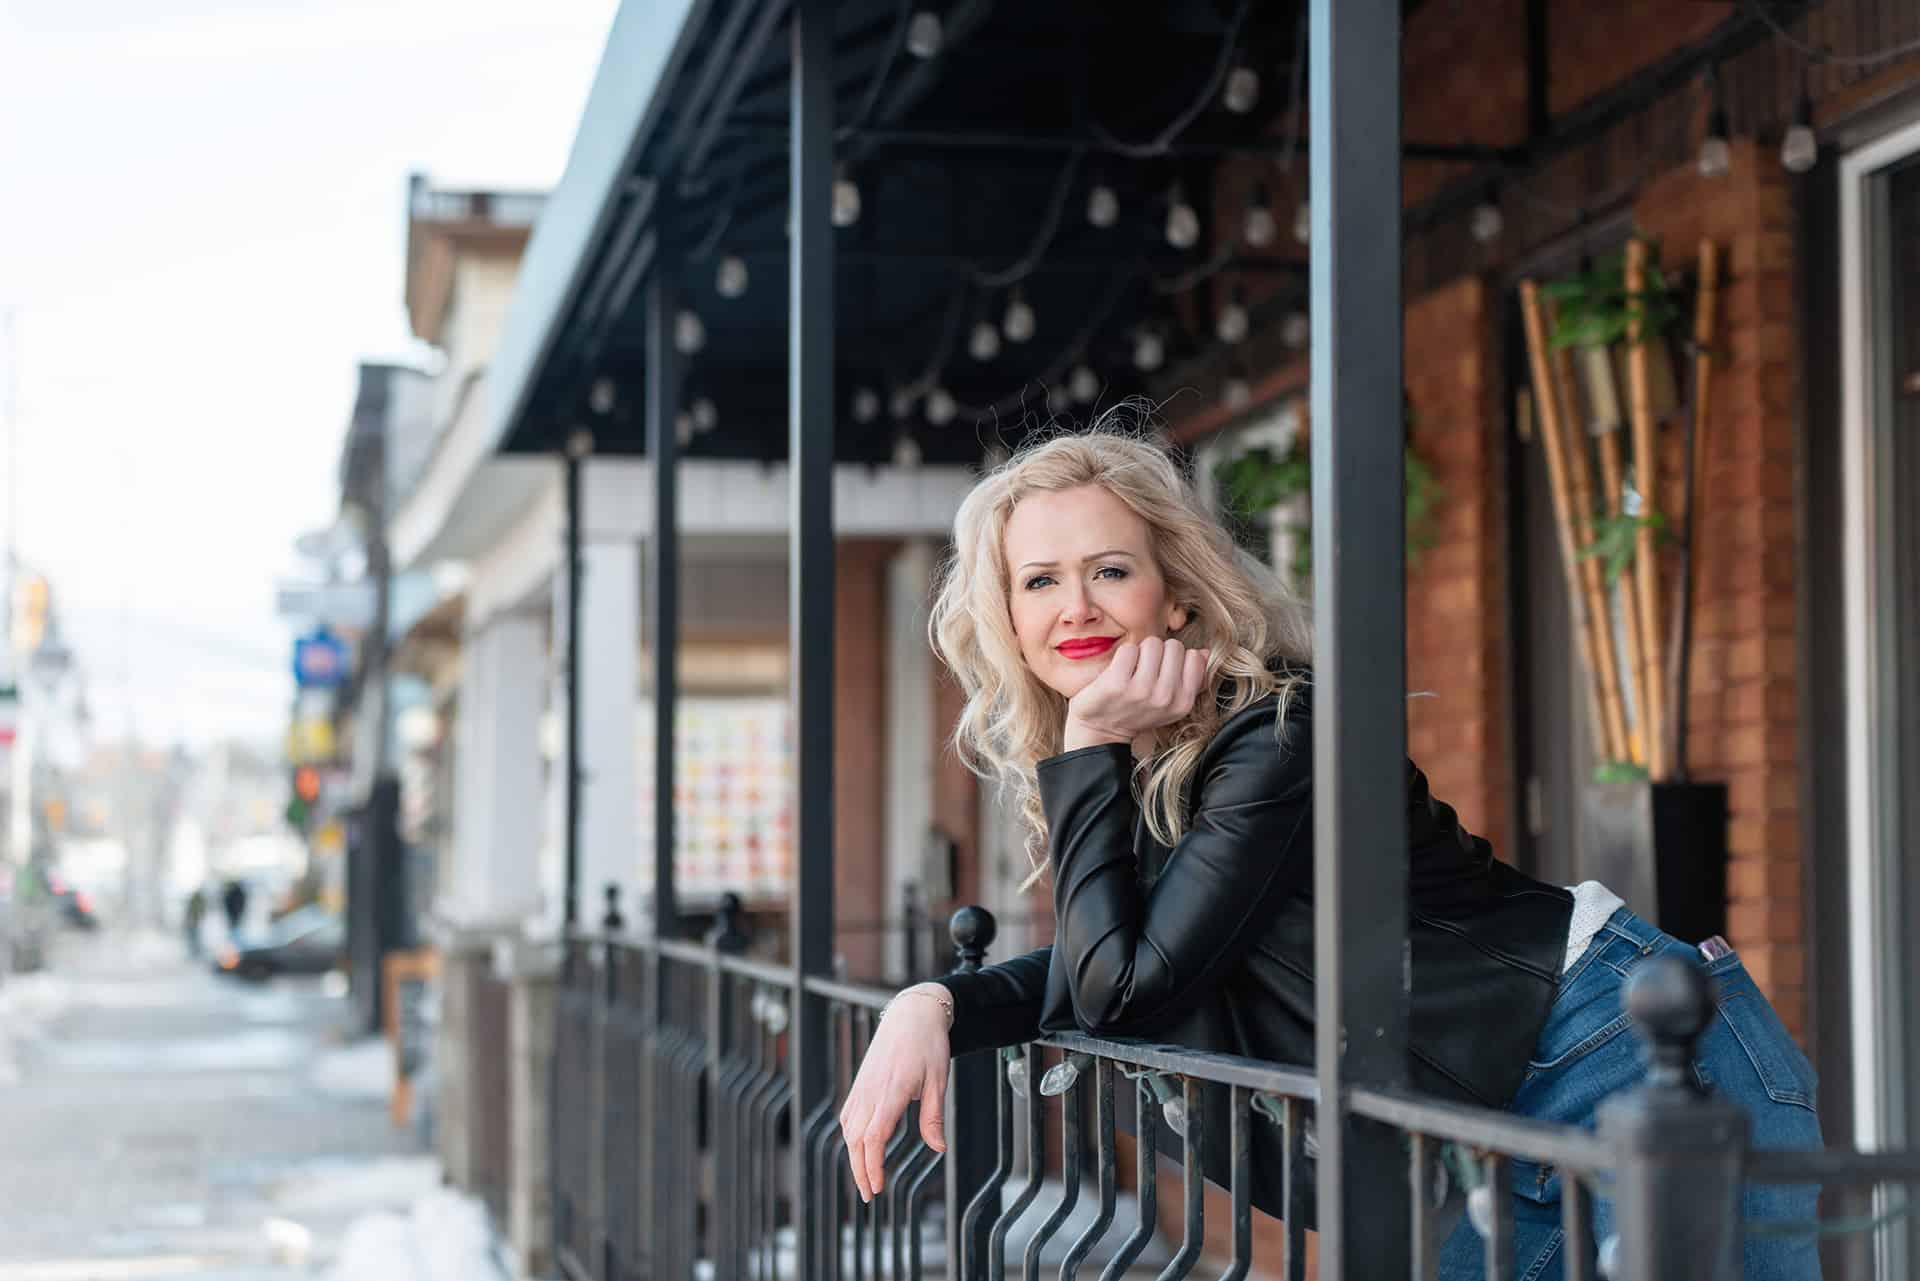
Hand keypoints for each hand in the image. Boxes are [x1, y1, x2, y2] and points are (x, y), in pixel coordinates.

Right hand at [839, 988, 951, 1201]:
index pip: (874, 1138)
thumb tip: (938, 1149)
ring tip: (864, 1178)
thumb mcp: (939, 1080)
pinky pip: (848, 1115)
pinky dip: (850, 1136)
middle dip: (860, 1171)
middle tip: (869, 1195)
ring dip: (853, 1156)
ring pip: (848, 1129)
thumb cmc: (928, 1044)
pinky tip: (857, 1146)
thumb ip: (934, 1117)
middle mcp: (871, 1091)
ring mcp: (862, 1086)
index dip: (873, 1167)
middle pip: (855, 1140)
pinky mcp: (860, 1082)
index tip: (878, 1187)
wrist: (911, 1013)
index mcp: (892, 1092)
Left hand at [1063, 637, 1209, 750]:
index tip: (1163, 672)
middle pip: (1174, 646)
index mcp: (1183, 702)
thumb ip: (1191, 679)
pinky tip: (1119, 672)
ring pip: (1153, 643)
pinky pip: (1130, 649)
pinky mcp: (1117, 683)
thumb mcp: (1170, 703)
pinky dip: (1123, 655)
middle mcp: (1165, 698)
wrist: (1101, 731)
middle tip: (1145, 671)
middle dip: (1159, 653)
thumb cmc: (1136, 712)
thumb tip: (1206, 652)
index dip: (1177, 659)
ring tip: (1133, 671)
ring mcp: (1141, 690)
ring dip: (1141, 652)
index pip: (1194, 656)